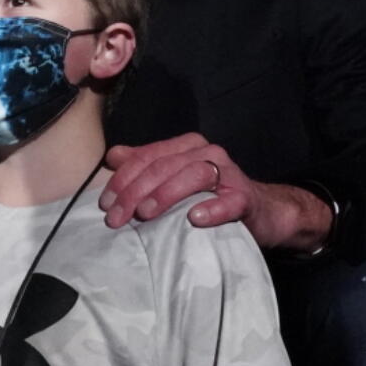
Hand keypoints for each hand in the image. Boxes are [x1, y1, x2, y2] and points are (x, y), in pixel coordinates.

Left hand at [100, 133, 332, 252]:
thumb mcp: (174, 181)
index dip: (123, 179)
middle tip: (117, 217)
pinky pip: (228, 201)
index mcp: (186, 146)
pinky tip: (195, 219)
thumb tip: (113, 156)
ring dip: (166, 195)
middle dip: (135, 191)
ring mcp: (229, 173)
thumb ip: (145, 166)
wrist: (260, 212)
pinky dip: (211, 209)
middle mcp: (207, 153)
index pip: (147, 156)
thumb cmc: (210, 197)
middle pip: (164, 166)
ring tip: (145, 214)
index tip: (105, 204)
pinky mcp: (245, 197)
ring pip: (193, 175)